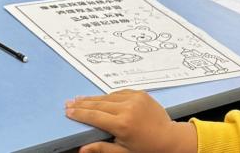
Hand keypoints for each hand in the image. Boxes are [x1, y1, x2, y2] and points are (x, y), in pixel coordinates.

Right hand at [66, 90, 196, 152]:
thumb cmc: (147, 149)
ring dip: (93, 98)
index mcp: (122, 124)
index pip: (94, 116)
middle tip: (69, 103)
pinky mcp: (140, 94)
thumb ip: (102, 148)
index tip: (68, 111)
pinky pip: (119, 93)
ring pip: (107, 97)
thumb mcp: (124, 152)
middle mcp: (127, 108)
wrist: (171, 139)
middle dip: (82, 104)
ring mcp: (134, 99)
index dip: (79, 113)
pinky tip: (101, 98)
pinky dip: (109, 96)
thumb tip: (82, 149)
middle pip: (98, 104)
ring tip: (80, 99)